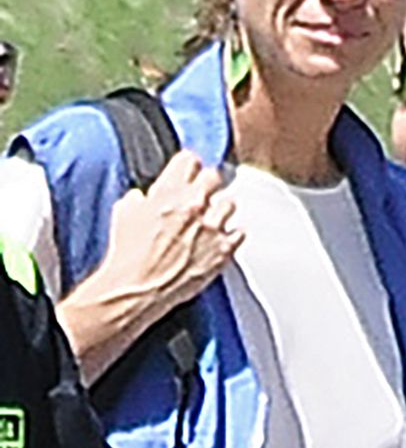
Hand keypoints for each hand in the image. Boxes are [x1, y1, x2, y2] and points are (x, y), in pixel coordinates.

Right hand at [97, 151, 241, 310]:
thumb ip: (139, 199)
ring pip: (230, 203)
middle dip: (208, 184)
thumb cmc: (128, 254)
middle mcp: (193, 205)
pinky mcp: (224, 249)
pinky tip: (222, 238)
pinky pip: (240, 232)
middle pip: (215, 176)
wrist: (138, 287)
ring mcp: (212, 227)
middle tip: (203, 194)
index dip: (190, 166)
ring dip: (221, 210)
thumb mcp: (124, 214)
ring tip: (211, 219)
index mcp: (168, 192)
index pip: (190, 160)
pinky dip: (233, 234)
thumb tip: (143, 197)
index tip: (191, 171)